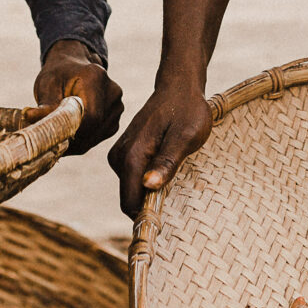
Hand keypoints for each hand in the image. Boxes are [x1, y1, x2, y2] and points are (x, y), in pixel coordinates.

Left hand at [30, 40, 122, 156]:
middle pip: (93, 129)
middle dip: (70, 140)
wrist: (73, 67)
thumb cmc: (58, 75)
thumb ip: (43, 104)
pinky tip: (68, 133)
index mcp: (96, 77)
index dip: (71, 131)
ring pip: (95, 136)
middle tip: (47, 142)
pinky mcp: (114, 119)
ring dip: (74, 142)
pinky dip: (81, 141)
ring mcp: (117, 106)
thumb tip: (29, 117)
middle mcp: (113, 92)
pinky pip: (97, 137)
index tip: (50, 138)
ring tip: (56, 135)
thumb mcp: (47, 85)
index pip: (90, 116)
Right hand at [108, 82, 213, 218]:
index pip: (130, 201)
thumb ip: (167, 161)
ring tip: (174, 171)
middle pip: (130, 198)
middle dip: (151, 203)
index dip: (147, 215)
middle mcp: (119, 156)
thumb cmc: (187, 111)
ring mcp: (119, 155)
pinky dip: (149, 180)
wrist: (178, 88)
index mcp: (132, 155)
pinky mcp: (124, 154)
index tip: (169, 219)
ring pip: (132, 189)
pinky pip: (133, 178)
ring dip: (151, 190)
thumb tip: (149, 186)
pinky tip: (165, 166)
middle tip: (178, 190)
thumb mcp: (186, 136)